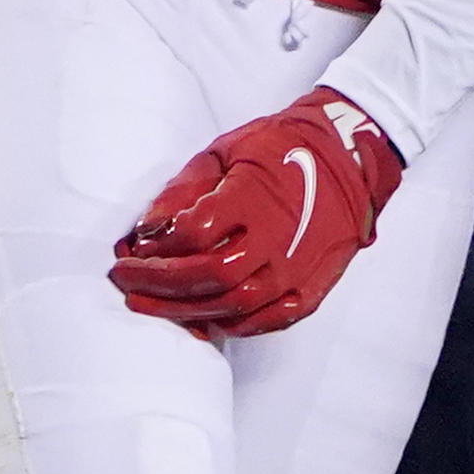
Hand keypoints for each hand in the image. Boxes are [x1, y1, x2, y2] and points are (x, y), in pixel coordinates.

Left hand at [110, 90, 403, 337]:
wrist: (349, 159)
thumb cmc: (279, 149)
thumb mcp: (225, 152)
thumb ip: (183, 190)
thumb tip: (147, 229)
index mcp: (255, 197)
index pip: (194, 233)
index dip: (157, 244)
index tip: (135, 243)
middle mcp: (278, 237)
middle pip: (208, 276)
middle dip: (157, 283)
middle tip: (124, 280)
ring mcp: (298, 268)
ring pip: (234, 306)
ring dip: (184, 310)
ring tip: (149, 304)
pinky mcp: (312, 289)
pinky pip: (267, 321)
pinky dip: (230, 325)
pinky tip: (202, 319)